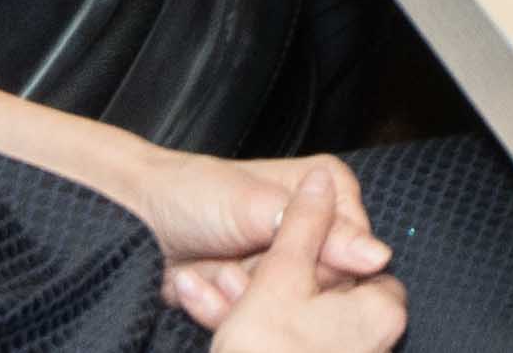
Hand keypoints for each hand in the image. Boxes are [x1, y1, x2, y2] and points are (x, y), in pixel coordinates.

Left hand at [162, 157, 401, 341]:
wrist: (135, 221)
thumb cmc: (192, 195)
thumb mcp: (255, 208)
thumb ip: (317, 231)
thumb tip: (377, 256)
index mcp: (326, 191)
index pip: (359, 245)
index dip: (328, 263)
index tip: (289, 262)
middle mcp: (313, 228)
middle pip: (331, 282)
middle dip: (285, 287)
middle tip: (241, 270)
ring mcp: (285, 265)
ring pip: (296, 306)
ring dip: (252, 301)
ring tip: (217, 276)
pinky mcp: (260, 296)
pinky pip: (264, 320)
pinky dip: (230, 313)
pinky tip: (204, 288)